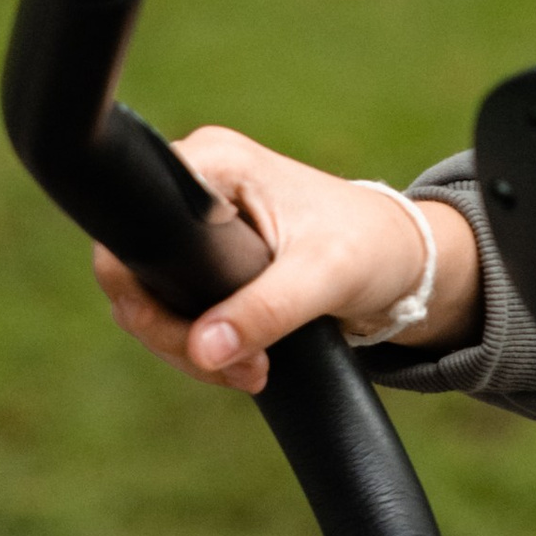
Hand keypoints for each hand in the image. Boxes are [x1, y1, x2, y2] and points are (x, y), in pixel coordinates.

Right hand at [92, 128, 482, 393]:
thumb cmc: (371, 247)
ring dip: (192, 349)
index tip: (196, 338)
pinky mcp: (205, 260)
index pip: (136, 229)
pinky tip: (244, 364)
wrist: (402, 261)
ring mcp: (194, 225)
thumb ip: (266, 311)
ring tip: (252, 372)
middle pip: (134, 273)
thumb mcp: (325, 276)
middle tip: (236, 369)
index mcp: (213, 164)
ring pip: (150, 301)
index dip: (147, 293)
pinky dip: (203, 345)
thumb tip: (203, 350)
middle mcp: (193, 185)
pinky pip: (173, 310)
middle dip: (177, 335)